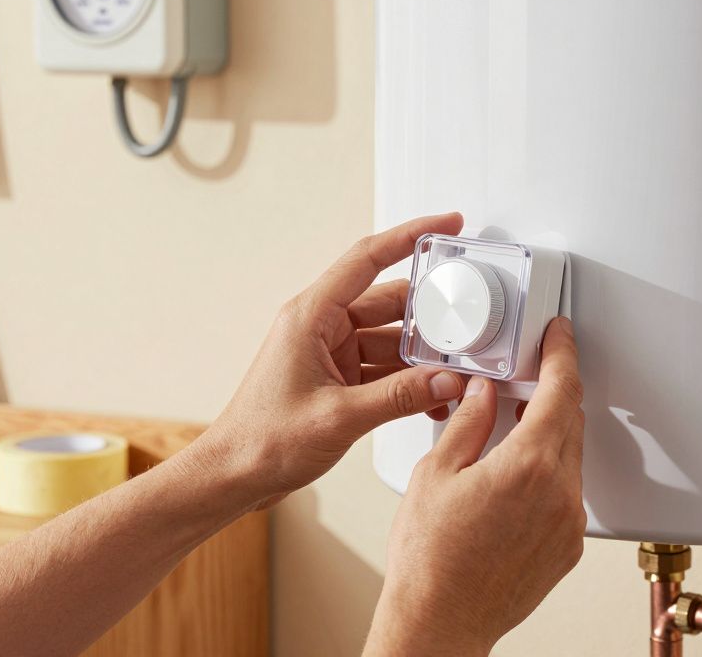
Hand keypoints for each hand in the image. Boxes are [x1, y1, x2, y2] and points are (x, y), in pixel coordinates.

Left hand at [196, 212, 469, 507]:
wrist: (234, 475)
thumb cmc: (262, 441)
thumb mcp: (339, 417)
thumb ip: (400, 397)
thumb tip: (446, 381)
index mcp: (310, 317)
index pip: (367, 259)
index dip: (409, 236)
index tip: (445, 225)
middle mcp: (320, 328)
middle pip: (388, 303)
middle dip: (430, 312)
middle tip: (467, 319)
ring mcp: (330, 354)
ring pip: (390, 339)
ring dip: (422, 355)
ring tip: (456, 368)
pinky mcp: (337, 381)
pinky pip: (383, 369)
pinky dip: (409, 381)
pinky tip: (432, 397)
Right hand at [365, 318, 585, 656]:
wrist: (440, 620)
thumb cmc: (430, 560)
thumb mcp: (436, 473)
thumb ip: (468, 423)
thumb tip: (484, 393)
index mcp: (528, 465)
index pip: (560, 391)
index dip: (562, 354)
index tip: (560, 336)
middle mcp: (559, 493)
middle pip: (571, 420)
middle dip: (554, 391)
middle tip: (530, 374)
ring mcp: (568, 523)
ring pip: (571, 456)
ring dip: (550, 432)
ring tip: (514, 425)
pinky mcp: (566, 547)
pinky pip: (567, 492)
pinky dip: (549, 470)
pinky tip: (515, 473)